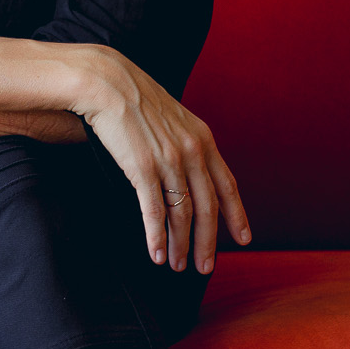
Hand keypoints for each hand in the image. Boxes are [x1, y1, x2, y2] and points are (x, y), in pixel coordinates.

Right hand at [72, 48, 249, 274]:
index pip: (227, 184)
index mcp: (202, 138)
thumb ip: (185, 140)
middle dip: (208, 242)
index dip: (237, 215)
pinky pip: (154, 211)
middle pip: (207, 207)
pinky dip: (156, 237)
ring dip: (181, 245)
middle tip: (204, 267)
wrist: (106, 81)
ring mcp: (169, 161)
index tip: (243, 239)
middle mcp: (191, 151)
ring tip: (177, 265)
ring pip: (182, 214)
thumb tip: (188, 166)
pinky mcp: (143, 169)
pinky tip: (156, 254)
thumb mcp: (172, 115)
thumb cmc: (133, 97)